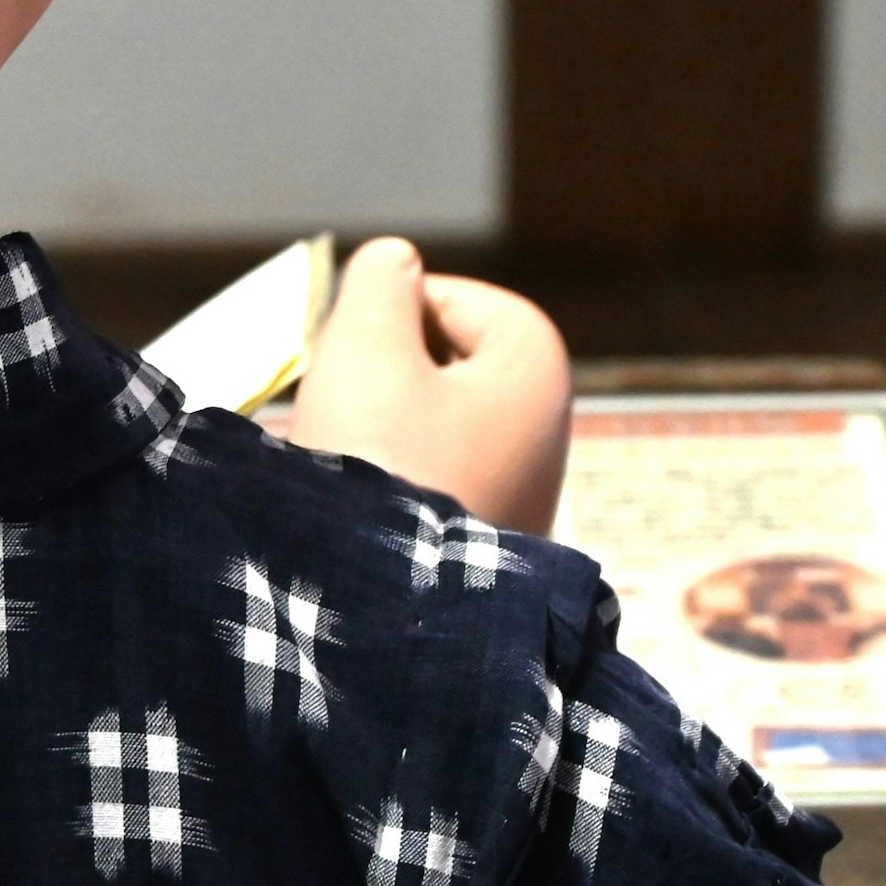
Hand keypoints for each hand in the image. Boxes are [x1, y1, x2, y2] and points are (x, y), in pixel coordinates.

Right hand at [286, 238, 570, 531]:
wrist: (392, 622)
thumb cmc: (382, 465)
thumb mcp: (365, 348)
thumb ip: (379, 285)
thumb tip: (396, 264)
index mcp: (536, 365)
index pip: (452, 301)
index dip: (388, 318)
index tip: (350, 358)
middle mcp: (545, 429)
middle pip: (441, 366)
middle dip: (379, 377)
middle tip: (339, 408)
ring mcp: (521, 496)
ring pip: (428, 428)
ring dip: (375, 434)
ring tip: (341, 467)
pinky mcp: (491, 552)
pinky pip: (430, 488)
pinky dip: (389, 490)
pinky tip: (356, 518)